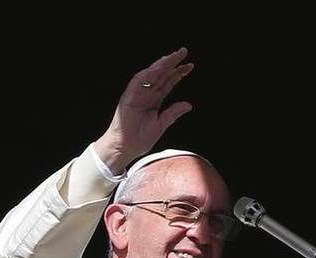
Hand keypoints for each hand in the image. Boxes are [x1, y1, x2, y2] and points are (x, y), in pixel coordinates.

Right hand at [95, 48, 193, 172]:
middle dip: (172, 63)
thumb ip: (173, 113)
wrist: (124, 148)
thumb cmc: (139, 139)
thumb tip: (188, 105)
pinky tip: (159, 67)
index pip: (168, 82)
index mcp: (154, 100)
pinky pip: (138, 81)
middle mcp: (146, 94)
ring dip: (161, 64)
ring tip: (173, 56)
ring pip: (150, 74)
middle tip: (183, 52)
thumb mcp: (161, 124)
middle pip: (161, 75)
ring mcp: (137, 94)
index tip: (190, 66)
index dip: (178, 74)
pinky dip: (148, 74)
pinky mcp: (129, 97)